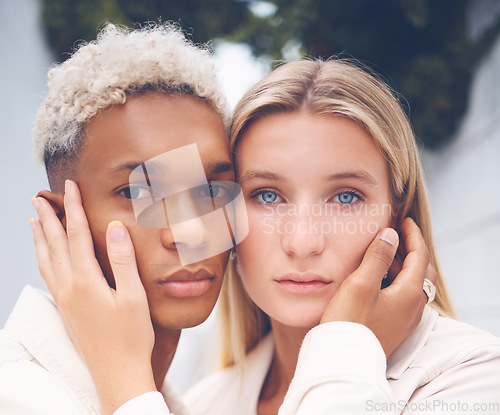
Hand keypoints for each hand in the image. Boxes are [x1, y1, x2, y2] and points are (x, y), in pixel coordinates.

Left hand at [30, 180, 155, 414]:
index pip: (76, 235)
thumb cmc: (131, 336)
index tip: (70, 187)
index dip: (73, 209)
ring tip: (33, 222)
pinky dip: (43, 260)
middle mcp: (69, 288)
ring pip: (46, 261)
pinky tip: (45, 259)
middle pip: (54, 245)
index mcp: (86, 281)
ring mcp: (65, 300)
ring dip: (40, 239)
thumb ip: (123, 260)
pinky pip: (48, 276)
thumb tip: (114, 228)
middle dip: (48, 219)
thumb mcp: (133, 297)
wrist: (117, 373)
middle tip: (39, 198)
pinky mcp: (66, 310)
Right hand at [320, 217, 436, 358]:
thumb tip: (391, 235)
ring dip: (403, 266)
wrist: (343, 360)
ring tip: (385, 253)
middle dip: (412, 250)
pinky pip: (403, 297)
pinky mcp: (393, 327)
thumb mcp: (361, 283)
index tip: (404, 221)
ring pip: (412, 285)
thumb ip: (377, 257)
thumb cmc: (350, 321)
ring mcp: (404, 319)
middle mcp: (412, 307)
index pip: (420, 257)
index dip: (413, 236)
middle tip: (399, 236)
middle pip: (421, 272)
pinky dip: (396, 281)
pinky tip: (378, 280)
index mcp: (409, 294)